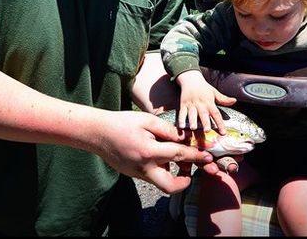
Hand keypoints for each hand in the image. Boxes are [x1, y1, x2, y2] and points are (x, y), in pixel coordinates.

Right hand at [92, 110, 214, 193]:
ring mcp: (137, 173)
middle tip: (190, 172)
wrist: (97, 133)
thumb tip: (183, 138)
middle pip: (170, 186)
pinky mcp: (132, 174)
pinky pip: (151, 175)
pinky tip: (160, 155)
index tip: (208, 156)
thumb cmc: (122, 123)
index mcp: (149, 152)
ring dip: (172, 174)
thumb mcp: (147, 121)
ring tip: (176, 159)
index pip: (179, 155)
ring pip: (160, 182)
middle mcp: (143, 168)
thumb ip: (167, 130)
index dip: (196, 155)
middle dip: (184, 182)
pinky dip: (160, 169)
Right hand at [176, 70, 236, 134]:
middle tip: (207, 130)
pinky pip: (182, 112)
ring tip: (193, 128)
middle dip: (205, 122)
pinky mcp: (183, 104)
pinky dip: (181, 119)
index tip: (223, 132)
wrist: (191, 79)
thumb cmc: (203, 87)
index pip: (216, 114)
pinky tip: (181, 125)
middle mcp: (200, 104)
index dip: (220, 123)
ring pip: (192, 113)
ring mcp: (191, 104)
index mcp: (209, 102)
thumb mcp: (215, 92)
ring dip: (192, 121)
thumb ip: (224, 99)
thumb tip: (234, 101)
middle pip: (203, 114)